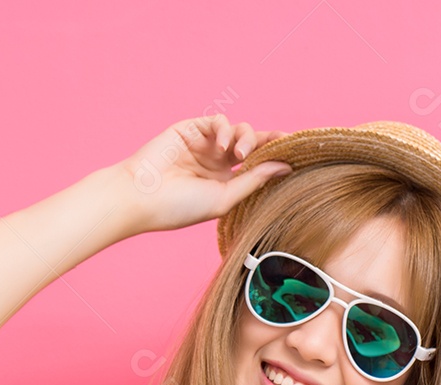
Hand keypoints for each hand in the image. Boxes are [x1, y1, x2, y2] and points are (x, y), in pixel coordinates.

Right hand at [114, 115, 292, 235]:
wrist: (143, 197)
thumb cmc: (180, 207)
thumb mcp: (224, 198)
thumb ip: (253, 180)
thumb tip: (284, 167)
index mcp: (226, 183)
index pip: (257, 165)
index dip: (276, 157)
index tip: (297, 154)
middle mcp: (217, 163)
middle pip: (253, 144)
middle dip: (267, 143)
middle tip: (277, 147)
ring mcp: (205, 145)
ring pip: (239, 130)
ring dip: (247, 138)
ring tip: (238, 154)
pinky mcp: (191, 129)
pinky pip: (218, 121)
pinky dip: (226, 129)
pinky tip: (223, 146)